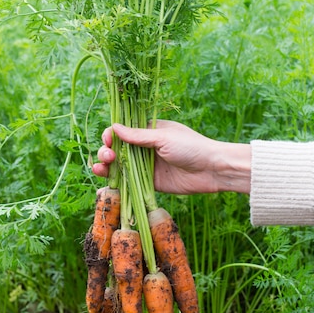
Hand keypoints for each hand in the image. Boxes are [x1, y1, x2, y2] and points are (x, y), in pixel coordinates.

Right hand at [92, 120, 250, 194]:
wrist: (212, 170)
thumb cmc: (191, 147)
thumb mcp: (163, 137)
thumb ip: (138, 136)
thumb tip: (114, 127)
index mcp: (149, 130)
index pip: (122, 131)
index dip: (111, 135)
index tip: (109, 140)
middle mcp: (145, 148)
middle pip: (117, 149)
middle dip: (106, 152)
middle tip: (108, 157)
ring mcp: (146, 166)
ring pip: (119, 166)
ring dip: (105, 167)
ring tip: (100, 169)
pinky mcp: (149, 183)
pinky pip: (129, 183)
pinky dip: (116, 184)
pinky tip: (104, 186)